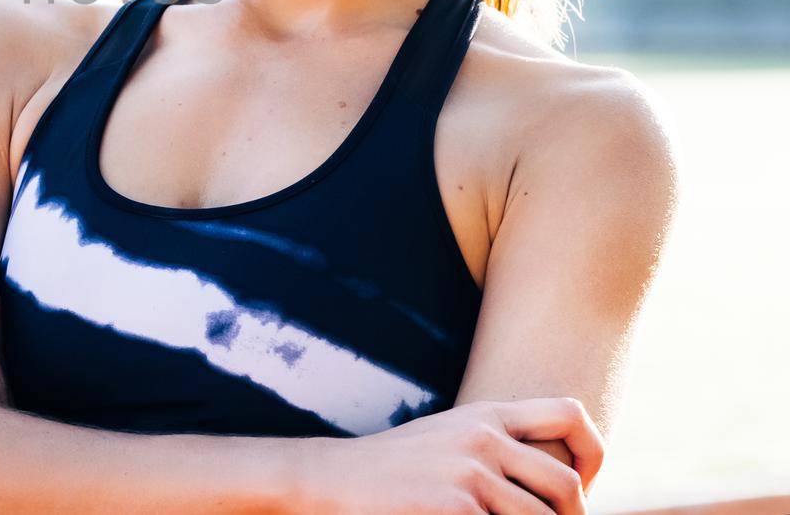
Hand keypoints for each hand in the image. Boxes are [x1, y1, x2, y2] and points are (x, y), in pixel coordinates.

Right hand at [297, 397, 604, 514]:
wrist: (328, 479)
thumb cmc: (389, 471)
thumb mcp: (446, 441)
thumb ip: (494, 450)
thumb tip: (557, 485)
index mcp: (485, 415)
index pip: (570, 415)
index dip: (592, 454)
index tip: (582, 488)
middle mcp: (483, 438)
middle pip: (567, 485)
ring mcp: (470, 473)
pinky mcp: (456, 507)